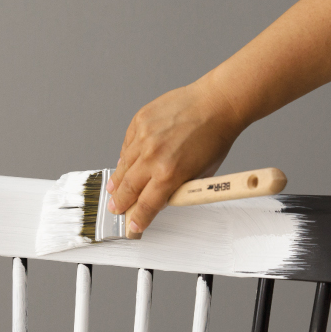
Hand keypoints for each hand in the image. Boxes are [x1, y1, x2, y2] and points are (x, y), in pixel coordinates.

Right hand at [106, 78, 245, 233]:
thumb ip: (177, 189)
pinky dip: (126, 156)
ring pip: (122, 166)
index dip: (137, 220)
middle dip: (120, 203)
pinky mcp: (140, 121)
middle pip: (127, 189)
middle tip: (115, 208)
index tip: (133, 227)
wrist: (216, 104)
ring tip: (114, 189)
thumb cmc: (214, 138)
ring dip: (118, 181)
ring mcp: (144, 137)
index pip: (146, 205)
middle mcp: (153, 156)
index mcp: (170, 174)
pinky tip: (126, 163)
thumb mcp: (200, 175)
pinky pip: (126, 145)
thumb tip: (158, 200)